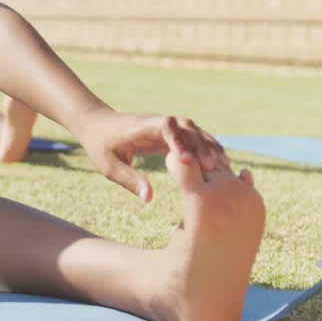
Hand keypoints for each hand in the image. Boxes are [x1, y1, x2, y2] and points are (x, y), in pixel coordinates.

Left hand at [77, 110, 230, 201]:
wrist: (96, 124)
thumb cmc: (100, 145)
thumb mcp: (109, 166)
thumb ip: (130, 180)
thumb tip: (149, 198)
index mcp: (142, 126)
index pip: (165, 126)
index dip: (178, 141)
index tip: (187, 160)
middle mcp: (158, 122)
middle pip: (186, 126)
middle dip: (201, 144)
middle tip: (213, 167)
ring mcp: (165, 126)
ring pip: (193, 131)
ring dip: (208, 145)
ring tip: (225, 166)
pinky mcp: (169, 133)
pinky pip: (191, 138)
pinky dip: (205, 148)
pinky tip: (219, 163)